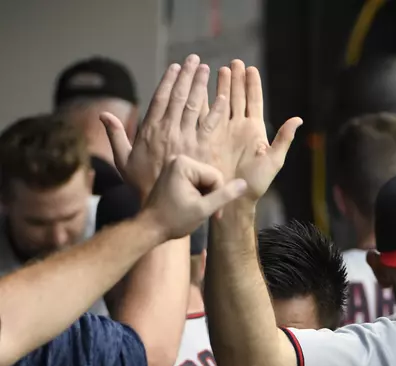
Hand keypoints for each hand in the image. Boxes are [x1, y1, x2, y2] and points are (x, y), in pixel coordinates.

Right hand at [102, 54, 217, 199]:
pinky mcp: (200, 150)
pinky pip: (209, 126)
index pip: (159, 99)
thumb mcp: (123, 159)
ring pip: (193, 106)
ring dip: (200, 86)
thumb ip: (116, 136)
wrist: (161, 206)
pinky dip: (216, 111)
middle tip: (194, 60)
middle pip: (178, 97)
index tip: (175, 67)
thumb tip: (103, 115)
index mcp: (150, 130)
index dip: (168, 81)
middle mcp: (167, 131)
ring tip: (207, 70)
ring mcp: (184, 139)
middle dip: (186, 77)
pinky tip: (223, 98)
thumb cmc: (141, 184)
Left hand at [141, 155, 247, 240]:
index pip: (216, 177)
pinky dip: (198, 194)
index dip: (219, 196)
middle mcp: (178, 159)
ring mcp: (174, 165)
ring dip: (206, 196)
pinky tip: (191, 205)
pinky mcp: (173, 173)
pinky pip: (195, 181)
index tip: (214, 214)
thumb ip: (225, 195)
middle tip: (206, 213)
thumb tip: (245, 183)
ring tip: (197, 210)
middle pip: (210, 177)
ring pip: (205, 180)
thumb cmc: (175, 220)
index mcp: (184, 164)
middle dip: (211, 195)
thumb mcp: (203, 209)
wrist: (150, 228)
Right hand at [203, 60, 302, 201]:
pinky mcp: (209, 138)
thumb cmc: (256, 183)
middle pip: (238, 97)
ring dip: (222, 86)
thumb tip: (298, 119)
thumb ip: (283, 138)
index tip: (251, 68)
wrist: (233, 198)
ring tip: (221, 69)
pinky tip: (202, 88)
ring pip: (223, 102)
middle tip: (235, 62)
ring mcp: (223, 131)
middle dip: (236, 79)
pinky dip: (205, 101)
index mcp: (255, 130)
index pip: (254, 102)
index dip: (253, 85)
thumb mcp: (273, 160)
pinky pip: (207, 115)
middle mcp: (239, 127)